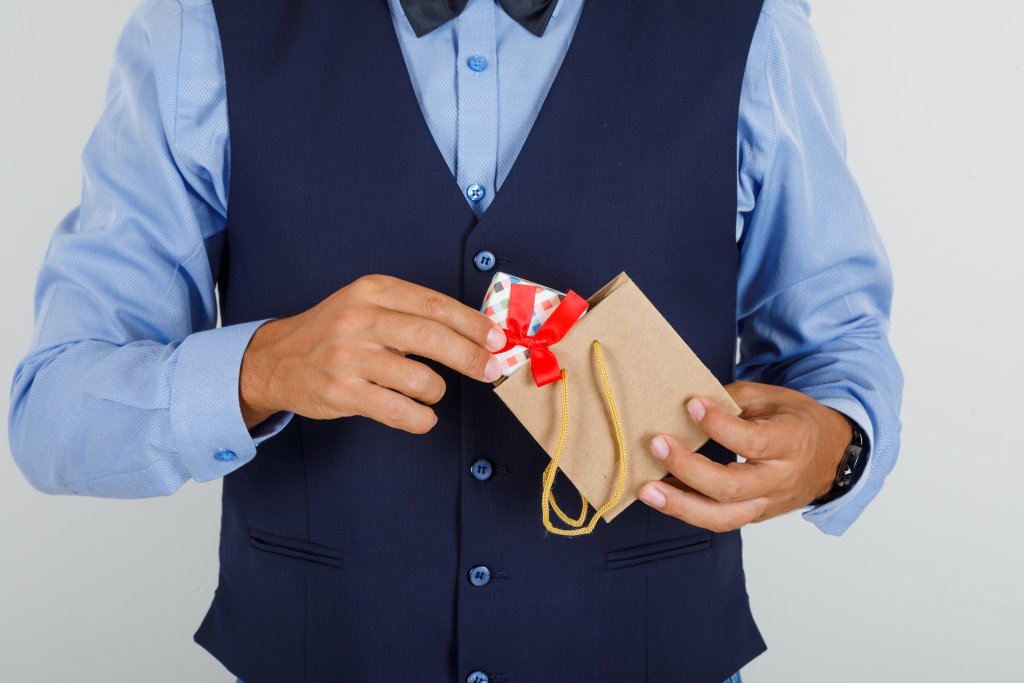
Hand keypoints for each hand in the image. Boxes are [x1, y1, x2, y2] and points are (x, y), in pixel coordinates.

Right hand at [238, 274, 506, 433]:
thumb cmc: (333, 332)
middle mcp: (360, 320)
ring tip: (431, 393)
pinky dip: (420, 418)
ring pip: (419, 378)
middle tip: (491, 369)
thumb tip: (473, 331)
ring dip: (437, 391)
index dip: (472, 324)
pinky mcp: (342, 393)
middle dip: (470, 356)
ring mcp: (349, 357)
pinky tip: (422, 416)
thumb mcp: (366, 304)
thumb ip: (413, 312)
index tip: (497, 339)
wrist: (275, 359)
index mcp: (373, 291)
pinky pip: (398, 411)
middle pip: (432, 337)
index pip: (435, 305)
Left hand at [638, 381, 851, 531]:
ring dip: (679, 505)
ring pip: (722, 518)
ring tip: (646, 489)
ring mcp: (766, 504)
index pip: (752, 442)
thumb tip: (688, 404)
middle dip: (688, 468)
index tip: (691, 405)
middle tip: (657, 444)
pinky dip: (685, 510)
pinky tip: (660, 494)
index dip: (719, 425)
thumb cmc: (796, 421)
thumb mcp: (773, 398)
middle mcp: (780, 480)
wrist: (830, 457)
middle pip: (731, 488)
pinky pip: (717, 520)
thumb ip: (733, 399)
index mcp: (792, 443)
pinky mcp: (752, 516)